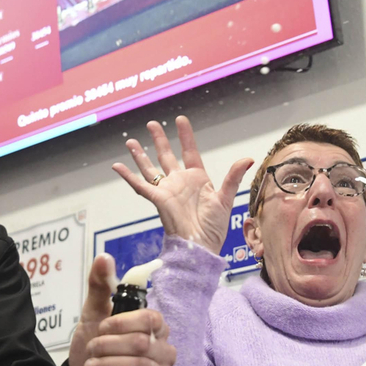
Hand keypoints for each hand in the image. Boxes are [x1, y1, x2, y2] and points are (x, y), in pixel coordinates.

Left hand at [68, 254, 175, 365]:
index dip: (122, 323)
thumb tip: (104, 257)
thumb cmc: (93, 349)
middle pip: (143, 345)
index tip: (100, 328)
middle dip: (108, 347)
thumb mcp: (92, 316)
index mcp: (155, 329)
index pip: (151, 319)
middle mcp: (165, 352)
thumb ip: (99, 287)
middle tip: (91, 351)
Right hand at [112, 115, 252, 255]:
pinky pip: (140, 185)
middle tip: (152, 124)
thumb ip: (233, 177)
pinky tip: (117, 166)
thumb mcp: (225, 199)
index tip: (180, 120)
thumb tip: (247, 159)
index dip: (185, 136)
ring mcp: (167, 190)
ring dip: (140, 155)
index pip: (189, 151)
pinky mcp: (157, 199)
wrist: (200, 246)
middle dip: (159, 139)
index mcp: (197, 179)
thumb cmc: (214, 227)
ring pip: (150, 168)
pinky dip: (128, 176)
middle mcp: (179, 182)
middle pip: (166, 155)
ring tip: (131, 141)